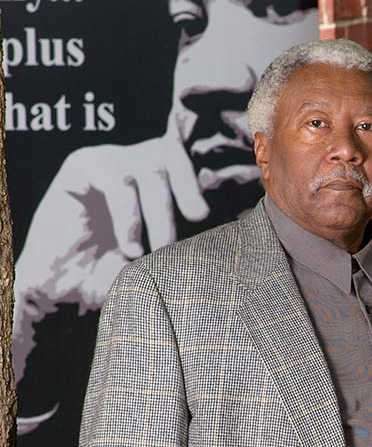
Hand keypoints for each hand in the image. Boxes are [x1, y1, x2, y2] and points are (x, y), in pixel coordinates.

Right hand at [13, 130, 207, 383]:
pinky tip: (129, 247)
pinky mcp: (83, 164)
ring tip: (159, 250)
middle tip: (198, 217)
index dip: (207, 180)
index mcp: (160, 187)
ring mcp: (110, 162)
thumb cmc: (112, 279)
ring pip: (150, 170)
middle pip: (174, 157)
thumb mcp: (157, 263)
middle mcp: (137, 168)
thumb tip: (237, 241)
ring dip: (160, 212)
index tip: (218, 210)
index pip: (191, 169)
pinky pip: (117, 179)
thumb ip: (186, 246)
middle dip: (189, 184)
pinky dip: (129, 216)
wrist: (58, 290)